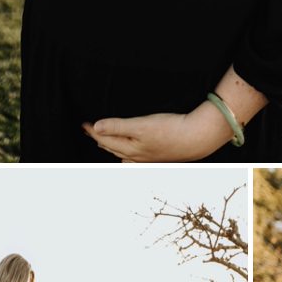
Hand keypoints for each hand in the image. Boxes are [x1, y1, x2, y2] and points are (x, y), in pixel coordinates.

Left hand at [83, 108, 225, 163]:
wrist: (197, 138)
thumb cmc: (171, 130)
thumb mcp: (142, 125)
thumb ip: (118, 126)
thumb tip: (96, 127)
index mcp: (130, 149)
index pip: (105, 139)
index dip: (93, 130)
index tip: (83, 124)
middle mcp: (136, 156)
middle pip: (112, 147)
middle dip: (100, 138)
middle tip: (89, 130)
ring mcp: (147, 157)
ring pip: (123, 153)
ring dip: (112, 145)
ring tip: (105, 139)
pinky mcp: (157, 155)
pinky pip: (134, 156)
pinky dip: (126, 151)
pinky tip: (131, 149)